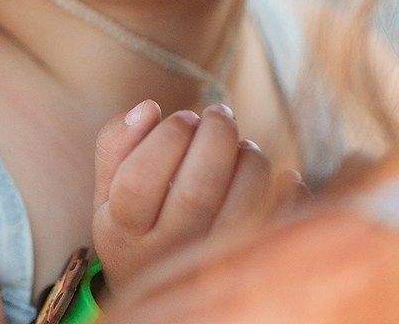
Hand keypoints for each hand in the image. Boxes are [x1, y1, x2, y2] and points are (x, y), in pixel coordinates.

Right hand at [93, 100, 298, 294]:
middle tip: (220, 113)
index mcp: (124, 232)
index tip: (184, 116)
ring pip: (240, 211)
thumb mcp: (109, 189)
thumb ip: (117, 144)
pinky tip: (284, 177)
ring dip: (250, 163)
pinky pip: (277, 232)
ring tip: (243, 146)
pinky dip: (290, 197)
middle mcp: (165, 254)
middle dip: (215, 138)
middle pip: (196, 194)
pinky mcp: (248, 267)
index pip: (139, 182)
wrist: (157, 290)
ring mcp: (208, 265)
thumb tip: (148, 108)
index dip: (165, 138)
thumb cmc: (136, 220)